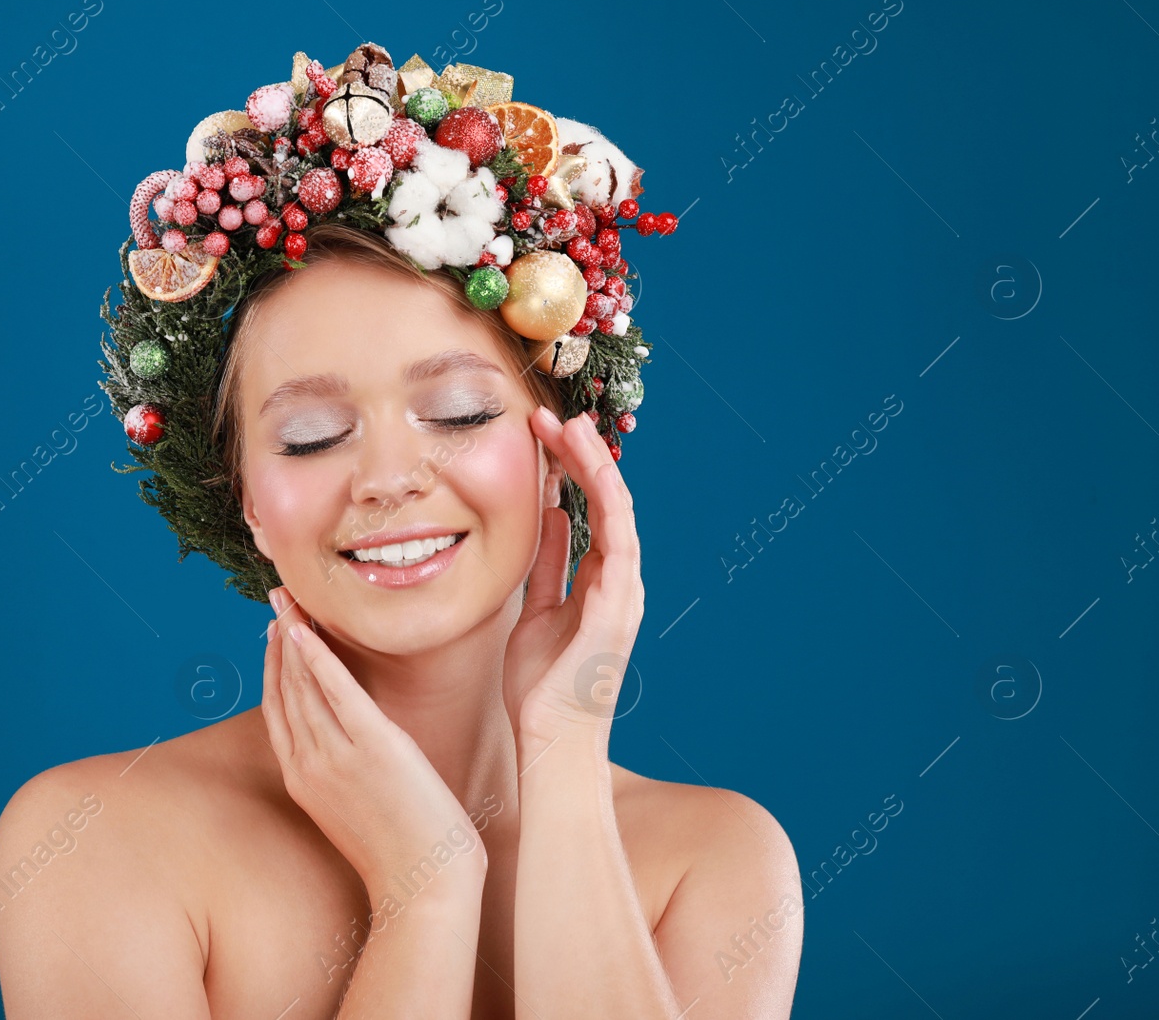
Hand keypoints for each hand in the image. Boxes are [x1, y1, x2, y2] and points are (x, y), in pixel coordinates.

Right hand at [261, 586, 488, 905]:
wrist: (423, 885)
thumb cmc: (400, 848)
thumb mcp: (354, 805)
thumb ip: (342, 766)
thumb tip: (349, 734)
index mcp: (301, 780)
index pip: (276, 709)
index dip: (273, 666)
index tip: (276, 631)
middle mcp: (308, 765)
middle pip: (285, 689)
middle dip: (280, 640)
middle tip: (278, 599)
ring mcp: (336, 757)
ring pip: (304, 684)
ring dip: (294, 636)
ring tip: (291, 600)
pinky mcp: (373, 748)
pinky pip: (336, 692)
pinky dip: (317, 657)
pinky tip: (305, 629)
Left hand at [503, 408, 645, 745]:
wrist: (551, 740)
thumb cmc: (542, 686)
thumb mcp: (535, 611)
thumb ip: (547, 566)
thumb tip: (552, 517)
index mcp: (598, 582)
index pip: (590, 509)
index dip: (569, 468)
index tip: (540, 434)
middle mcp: (618, 582)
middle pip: (606, 502)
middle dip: (582, 456)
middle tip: (552, 417)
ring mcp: (623, 595)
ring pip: (617, 514)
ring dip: (595, 469)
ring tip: (572, 430)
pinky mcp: (616, 611)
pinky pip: (618, 548)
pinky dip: (607, 510)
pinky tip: (586, 479)